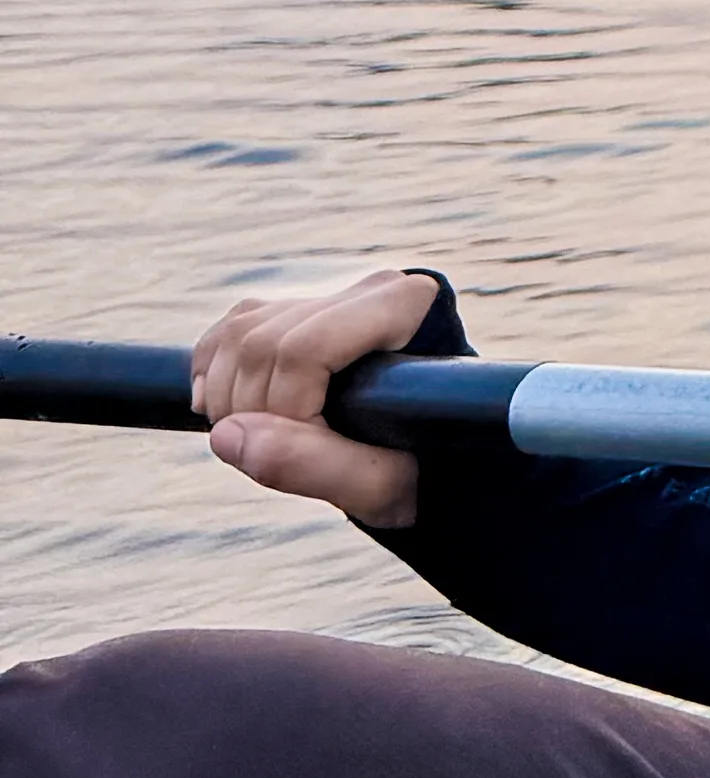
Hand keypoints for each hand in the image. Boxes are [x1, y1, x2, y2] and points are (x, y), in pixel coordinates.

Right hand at [190, 266, 444, 532]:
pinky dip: (211, 379)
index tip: (313, 448)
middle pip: (263, 341)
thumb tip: (227, 436)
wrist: (430, 468)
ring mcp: (326, 300)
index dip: (286, 406)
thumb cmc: (422, 475)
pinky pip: (226, 334)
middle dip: (252, 411)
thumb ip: (315, 465)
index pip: (306, 347)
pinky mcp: (292, 318)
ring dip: (227, 401)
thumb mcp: (382, 487)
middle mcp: (366, 290)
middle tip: (279, 459)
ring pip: (238, 335)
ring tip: (259, 446)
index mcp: (406, 308)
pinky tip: (221, 417)